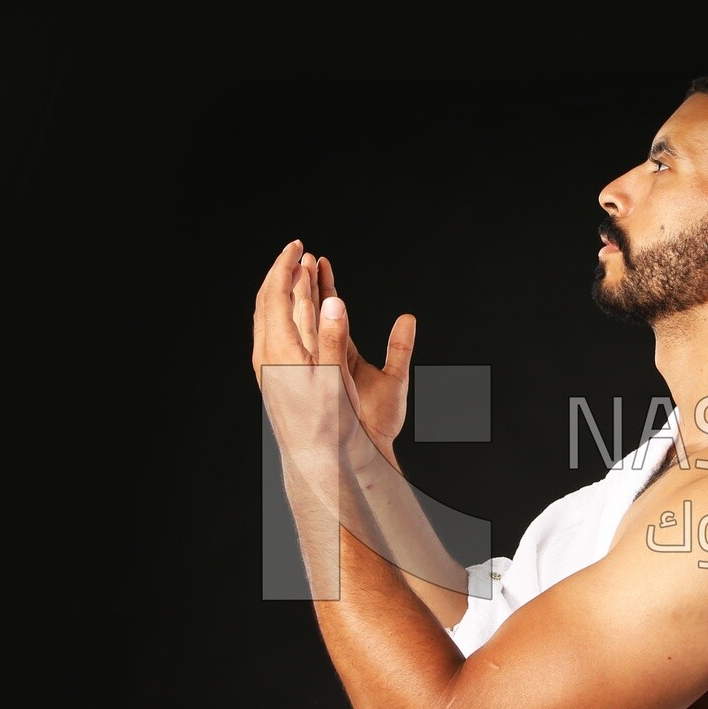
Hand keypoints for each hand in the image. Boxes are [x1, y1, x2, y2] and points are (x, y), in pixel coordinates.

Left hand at [251, 240, 364, 466]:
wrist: (313, 461)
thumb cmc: (328, 425)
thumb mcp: (335, 380)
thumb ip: (333, 338)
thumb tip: (333, 301)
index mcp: (280, 352)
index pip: (276, 296)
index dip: (285, 268)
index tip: (297, 247)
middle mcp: (267, 357)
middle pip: (266, 302)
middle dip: (280, 273)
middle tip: (295, 252)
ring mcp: (267, 368)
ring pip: (267, 318)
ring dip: (281, 292)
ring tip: (294, 276)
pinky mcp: (273, 378)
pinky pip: (271, 333)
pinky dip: (281, 313)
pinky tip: (291, 317)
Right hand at [315, 251, 415, 458]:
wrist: (368, 454)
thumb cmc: (379, 423)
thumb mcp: (395, 379)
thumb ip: (400, 348)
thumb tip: (408, 318)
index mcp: (340, 356)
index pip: (329, 312)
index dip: (324, 286)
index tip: (320, 260)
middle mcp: (326, 360)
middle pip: (313, 313)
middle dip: (307, 283)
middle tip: (302, 254)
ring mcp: (317, 368)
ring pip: (306, 325)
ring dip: (303, 297)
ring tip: (299, 268)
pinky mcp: (316, 377)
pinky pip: (305, 346)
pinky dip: (301, 324)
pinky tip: (299, 303)